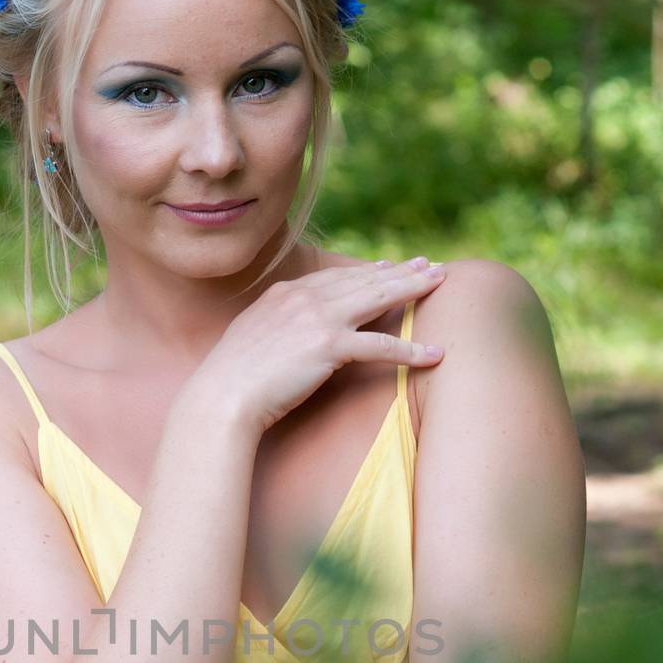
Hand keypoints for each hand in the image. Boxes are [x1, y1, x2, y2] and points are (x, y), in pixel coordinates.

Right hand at [193, 256, 448, 437]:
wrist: (221, 397)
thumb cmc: (230, 380)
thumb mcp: (250, 338)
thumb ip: (273, 326)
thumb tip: (284, 334)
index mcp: (284, 293)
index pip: (335, 276)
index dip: (368, 271)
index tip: (390, 266)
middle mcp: (303, 297)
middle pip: (364, 279)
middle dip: (401, 270)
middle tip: (430, 265)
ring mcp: (317, 318)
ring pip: (377, 298)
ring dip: (413, 290)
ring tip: (441, 286)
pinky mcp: (329, 346)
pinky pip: (380, 346)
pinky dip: (410, 350)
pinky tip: (434, 354)